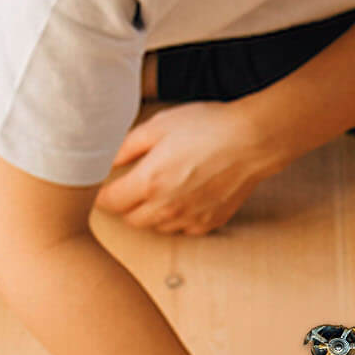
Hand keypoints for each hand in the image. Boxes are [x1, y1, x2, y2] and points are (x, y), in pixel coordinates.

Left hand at [95, 100, 284, 233]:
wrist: (252, 141)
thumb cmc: (207, 127)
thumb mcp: (158, 126)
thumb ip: (126, 146)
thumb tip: (106, 160)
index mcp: (149, 181)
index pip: (109, 202)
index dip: (101, 194)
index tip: (103, 186)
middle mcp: (167, 206)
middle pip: (130, 220)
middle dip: (125, 206)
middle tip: (129, 188)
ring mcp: (190, 217)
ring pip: (156, 227)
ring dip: (151, 214)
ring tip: (158, 191)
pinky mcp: (210, 222)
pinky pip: (183, 229)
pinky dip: (177, 218)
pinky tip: (182, 198)